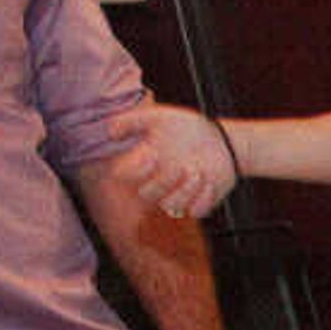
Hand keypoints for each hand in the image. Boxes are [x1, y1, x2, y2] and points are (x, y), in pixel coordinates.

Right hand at [129, 104, 240, 219]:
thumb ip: (132, 120)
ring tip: (198, 172)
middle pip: (146, 195)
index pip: (124, 176)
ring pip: (171, 207)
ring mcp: (179, 193)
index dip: (134, 169)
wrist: (219, 139)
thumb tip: (111, 132)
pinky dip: (203, 200)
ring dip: (184, 191)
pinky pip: (196, 212)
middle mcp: (158, 182)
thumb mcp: (158, 117)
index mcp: (144, 163)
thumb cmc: (185, 128)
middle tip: (180, 165)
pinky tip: (210, 182)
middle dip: (162, 182)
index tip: (153, 152)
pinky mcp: (199, 201)